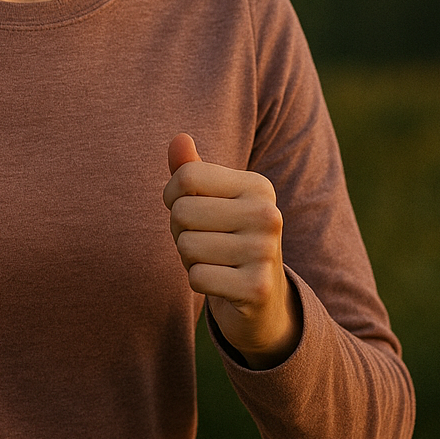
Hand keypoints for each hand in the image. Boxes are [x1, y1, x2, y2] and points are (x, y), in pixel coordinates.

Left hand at [164, 133, 301, 368]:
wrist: (262, 300)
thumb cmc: (226, 239)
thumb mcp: (210, 202)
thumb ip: (192, 170)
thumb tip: (178, 138)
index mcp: (258, 186)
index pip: (187, 176)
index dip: (172, 196)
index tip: (187, 209)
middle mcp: (267, 214)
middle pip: (182, 212)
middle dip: (181, 231)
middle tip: (205, 241)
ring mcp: (265, 251)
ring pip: (186, 246)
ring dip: (190, 258)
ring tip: (215, 261)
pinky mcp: (256, 287)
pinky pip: (197, 277)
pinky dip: (199, 282)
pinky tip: (221, 283)